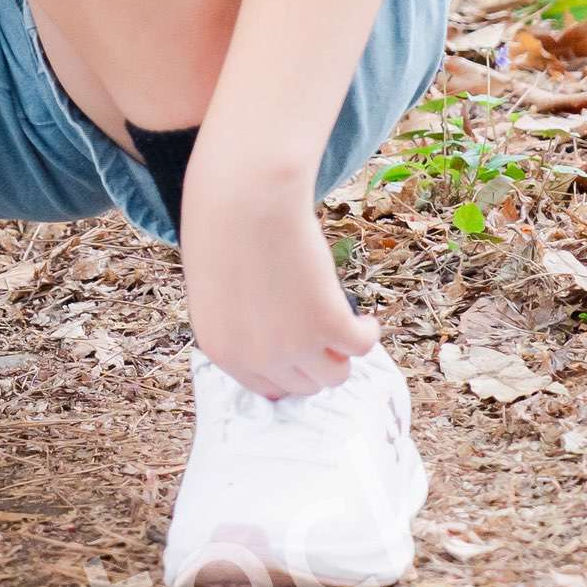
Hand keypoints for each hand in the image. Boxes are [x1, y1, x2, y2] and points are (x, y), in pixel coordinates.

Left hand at [177, 153, 375, 400]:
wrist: (244, 199)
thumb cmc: (224, 231)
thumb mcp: (219, 292)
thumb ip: (242, 325)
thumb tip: (279, 344)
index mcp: (222, 351)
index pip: (265, 387)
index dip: (287, 372)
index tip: (302, 357)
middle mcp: (257, 357)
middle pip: (303, 386)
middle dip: (315, 363)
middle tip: (323, 336)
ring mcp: (294, 345)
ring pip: (335, 374)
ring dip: (341, 353)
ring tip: (342, 327)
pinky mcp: (329, 324)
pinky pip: (362, 346)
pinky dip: (367, 333)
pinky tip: (364, 318)